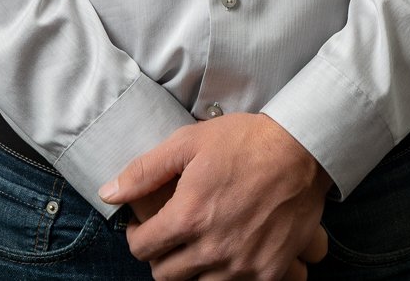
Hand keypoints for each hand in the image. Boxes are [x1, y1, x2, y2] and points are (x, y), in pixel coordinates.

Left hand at [99, 112, 331, 280]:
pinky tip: (228, 251)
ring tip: (198, 243)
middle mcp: (212, 249)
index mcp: (188, 217)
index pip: (142, 249)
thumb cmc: (244, 141)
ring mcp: (241, 267)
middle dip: (160, 256)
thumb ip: (145, 170)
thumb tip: (108, 193)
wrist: (301, 151)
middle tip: (170, 235)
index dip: (136, 236)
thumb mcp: (189, 143)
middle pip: (165, 276)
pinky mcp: (267, 274)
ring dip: (191, 269)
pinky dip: (224, 276)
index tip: (144, 226)